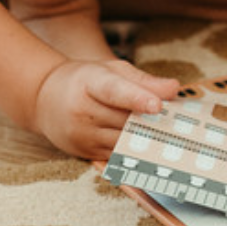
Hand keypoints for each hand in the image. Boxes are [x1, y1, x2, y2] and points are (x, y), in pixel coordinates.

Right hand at [31, 58, 179, 161]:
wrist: (44, 99)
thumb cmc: (85, 80)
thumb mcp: (112, 70)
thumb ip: (143, 80)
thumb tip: (174, 89)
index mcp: (89, 82)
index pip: (114, 91)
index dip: (137, 98)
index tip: (158, 105)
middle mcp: (81, 111)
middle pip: (125, 120)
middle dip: (152, 122)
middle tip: (182, 123)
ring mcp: (81, 135)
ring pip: (123, 141)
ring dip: (147, 139)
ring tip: (172, 136)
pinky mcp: (84, 152)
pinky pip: (116, 155)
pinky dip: (135, 152)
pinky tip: (153, 148)